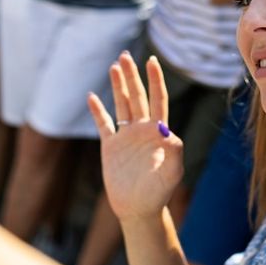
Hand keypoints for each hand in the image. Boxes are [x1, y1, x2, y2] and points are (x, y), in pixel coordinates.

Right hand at [88, 52, 183, 222]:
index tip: (152, 60)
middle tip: (125, 55)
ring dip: (117, 86)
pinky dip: (97, 110)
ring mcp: (125, 137)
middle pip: (137, 96)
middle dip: (132, 76)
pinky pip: (103, 124)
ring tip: (114, 66)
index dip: (155, 80)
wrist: (139, 208)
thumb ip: (174, 150)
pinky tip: (91, 96)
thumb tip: (166, 129)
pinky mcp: (110, 147)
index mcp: (158, 131)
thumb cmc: (159, 191)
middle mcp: (141, 129)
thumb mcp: (172, 171)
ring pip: (121, 104)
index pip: (157, 99)